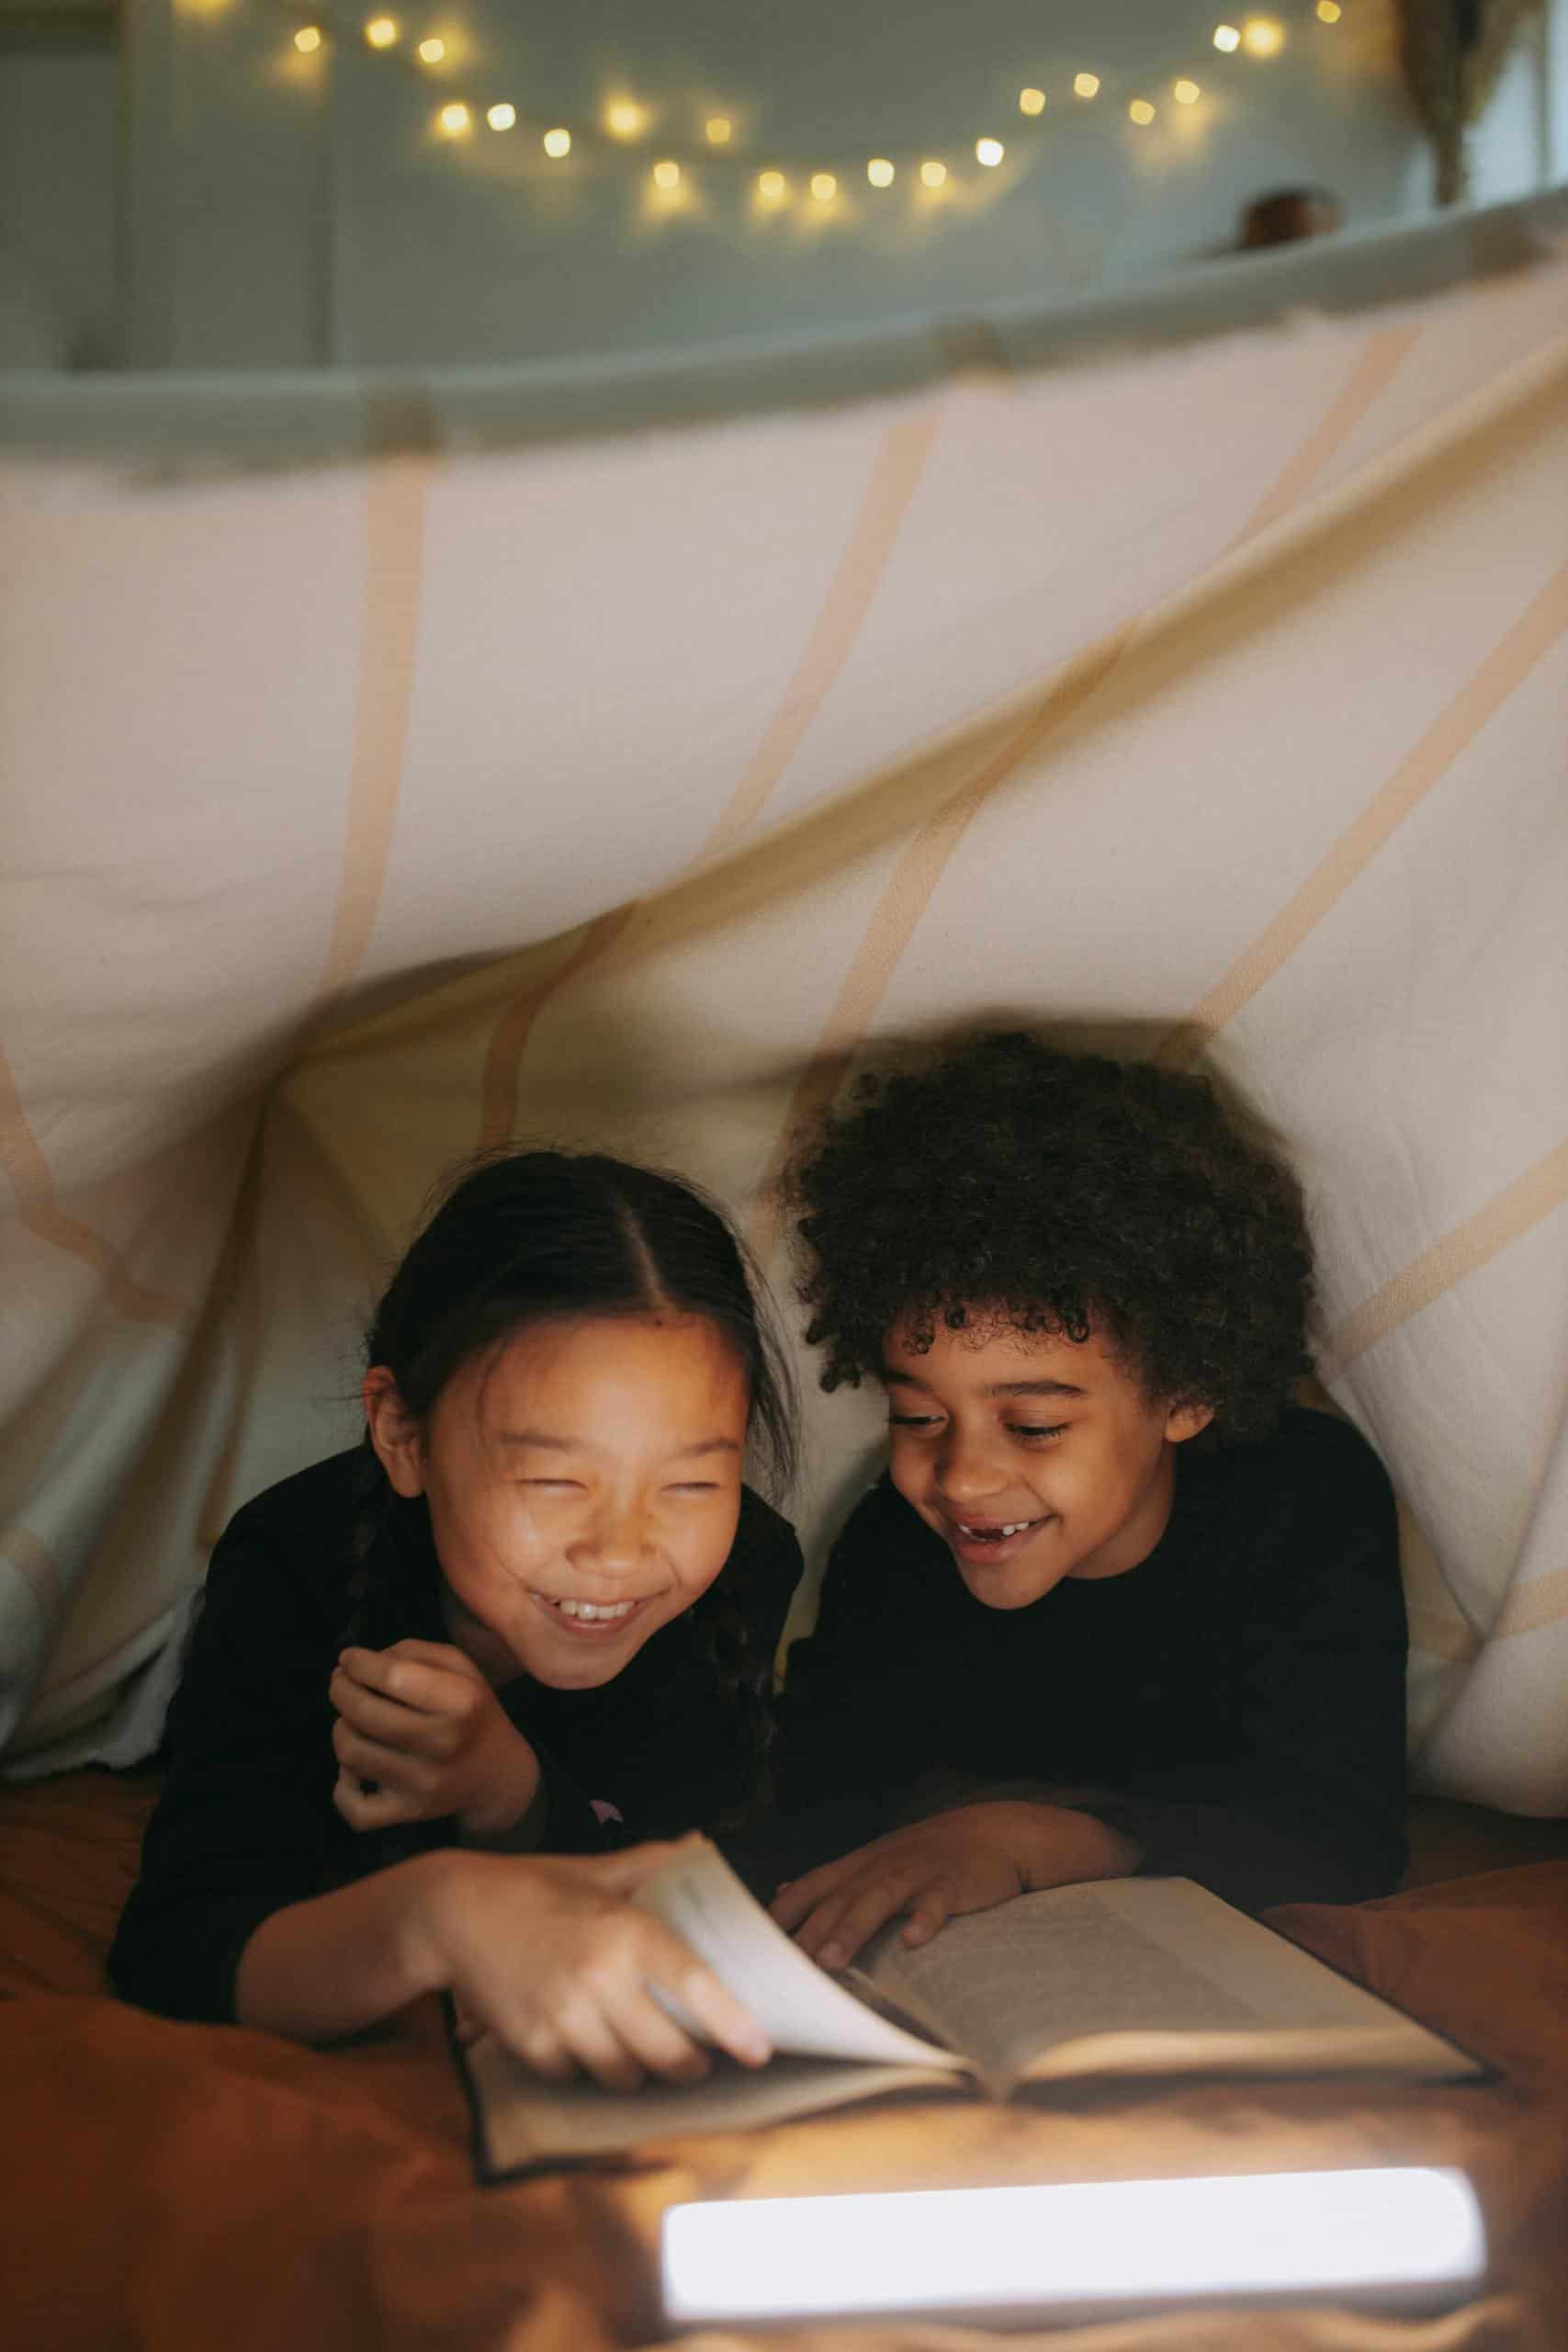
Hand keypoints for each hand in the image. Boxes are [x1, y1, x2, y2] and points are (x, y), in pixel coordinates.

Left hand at [330, 1639, 540, 1839]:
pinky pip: (355, 1809)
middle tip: (340, 1682)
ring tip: (350, 1720)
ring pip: (351, 1753)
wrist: (497, 1774)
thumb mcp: (460, 1667)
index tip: (348, 1658)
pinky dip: (342, 1787)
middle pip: (363, 1713)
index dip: (359, 1663)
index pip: (392, 1675)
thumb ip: (412, 1653)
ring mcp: (423, 1784)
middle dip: (340, 1690)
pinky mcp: (408, 1813)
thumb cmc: (473, 1711)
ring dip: (341, 1729)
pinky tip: (354, 1769)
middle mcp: (442, 1744)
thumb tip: (358, 1664)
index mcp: (461, 1701)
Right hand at [415, 1841, 773, 2090]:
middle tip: (701, 2059)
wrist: (451, 1913)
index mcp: (625, 1930)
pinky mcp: (532, 2048)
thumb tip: (699, 1846)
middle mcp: (599, 1978)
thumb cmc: (532, 1888)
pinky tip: (588, 2044)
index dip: (733, 2024)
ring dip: (642, 2072)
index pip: (695, 1986)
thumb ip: (651, 1863)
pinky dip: (589, 2070)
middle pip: (669, 2052)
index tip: (761, 2048)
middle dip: (692, 2065)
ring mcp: (564, 2018)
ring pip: (627, 2076)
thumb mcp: (594, 1871)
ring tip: (645, 2053)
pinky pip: (580, 2078)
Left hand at [769, 1802, 1139, 1968]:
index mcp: (861, 1864)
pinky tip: (913, 1942)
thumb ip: (831, 1880)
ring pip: (879, 1899)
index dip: (783, 1913)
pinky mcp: (953, 1884)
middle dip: (810, 1932)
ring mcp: (918, 1874)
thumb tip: (782, 1891)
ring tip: (831, 1960)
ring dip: (853, 1929)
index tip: (755, 1944)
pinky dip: (924, 1921)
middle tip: (784, 1968)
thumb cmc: (930, 1854)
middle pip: (839, 1899)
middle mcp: (882, 1866)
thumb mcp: (876, 1859)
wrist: (996, 1833)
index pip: (811, 1886)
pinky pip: (937, 1904)